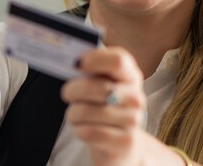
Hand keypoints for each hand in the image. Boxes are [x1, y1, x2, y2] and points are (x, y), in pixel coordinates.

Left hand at [60, 47, 146, 165]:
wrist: (123, 143)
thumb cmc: (105, 107)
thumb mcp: (103, 85)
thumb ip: (91, 72)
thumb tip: (71, 61)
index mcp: (131, 76)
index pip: (118, 60)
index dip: (94, 59)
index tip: (76, 64)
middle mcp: (136, 97)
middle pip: (97, 87)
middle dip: (73, 89)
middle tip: (66, 93)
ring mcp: (133, 120)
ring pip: (87, 112)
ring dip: (73, 113)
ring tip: (75, 115)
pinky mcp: (126, 142)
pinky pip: (90, 132)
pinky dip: (78, 130)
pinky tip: (82, 129)